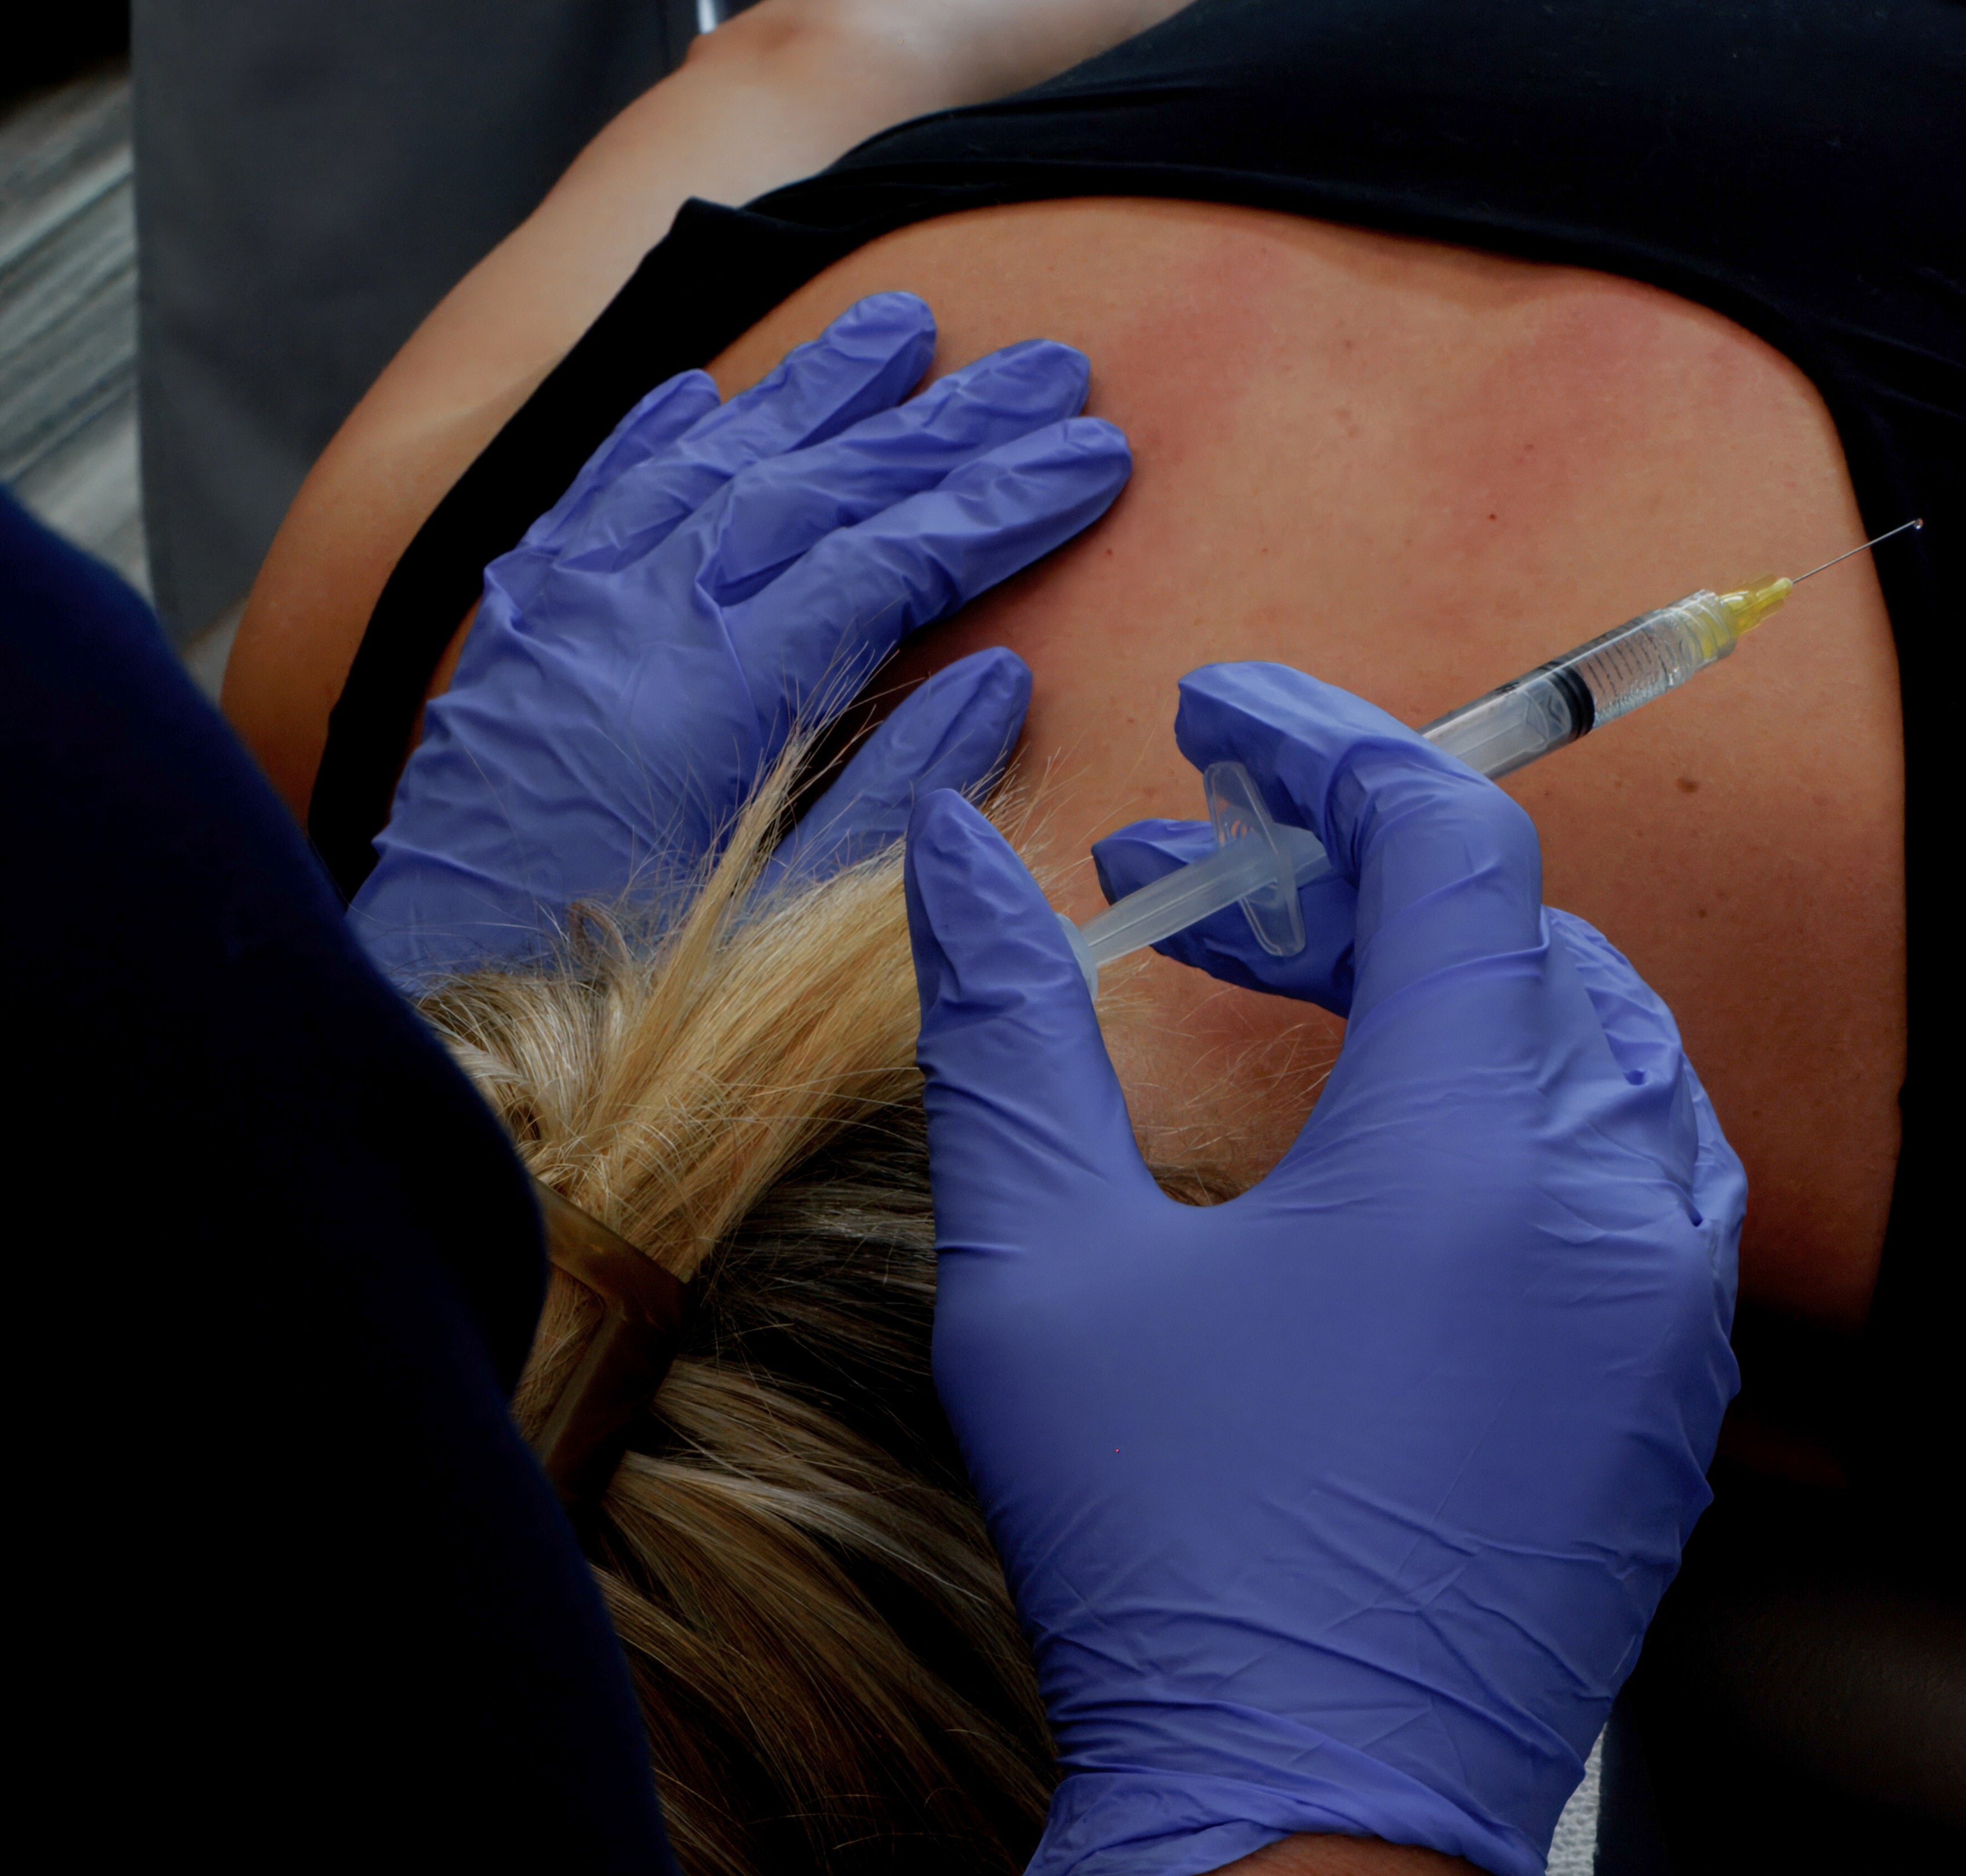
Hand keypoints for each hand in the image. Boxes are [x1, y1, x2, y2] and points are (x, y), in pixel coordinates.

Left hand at [348, 291, 1128, 987]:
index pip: (888, 560)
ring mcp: (563, 615)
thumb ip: (889, 799)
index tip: (1093, 452)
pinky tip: (707, 385)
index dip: (1000, 502)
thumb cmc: (616, 1001)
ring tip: (898, 323)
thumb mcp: (780, 924)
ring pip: (706, 458)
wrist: (443, 1033)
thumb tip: (1000, 682)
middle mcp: (632, 620)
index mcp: (711, 695)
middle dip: (943, 421)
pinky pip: (592, 494)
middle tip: (1049, 365)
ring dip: (810, 389)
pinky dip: (658, 430)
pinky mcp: (513, 638)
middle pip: (815, 483)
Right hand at [906, 661, 1742, 1875]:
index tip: (1213, 721)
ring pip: (1600, 1055)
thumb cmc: (1168, 1557)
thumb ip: (1006, 1034)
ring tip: (1308, 993)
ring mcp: (1669, 1317)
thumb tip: (947, 856)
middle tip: (1206, 885)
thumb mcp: (1042, 1277)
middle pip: (1527, 940)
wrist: (1310, 1823)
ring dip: (1458, 988)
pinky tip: (1403, 1158)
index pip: (1449, 843)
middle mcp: (1615, 1207)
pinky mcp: (1674, 1410)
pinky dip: (1526, 1114)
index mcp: (1475, 1147)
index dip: (1326, 744)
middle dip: (1362, 876)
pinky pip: (1633, 1186)